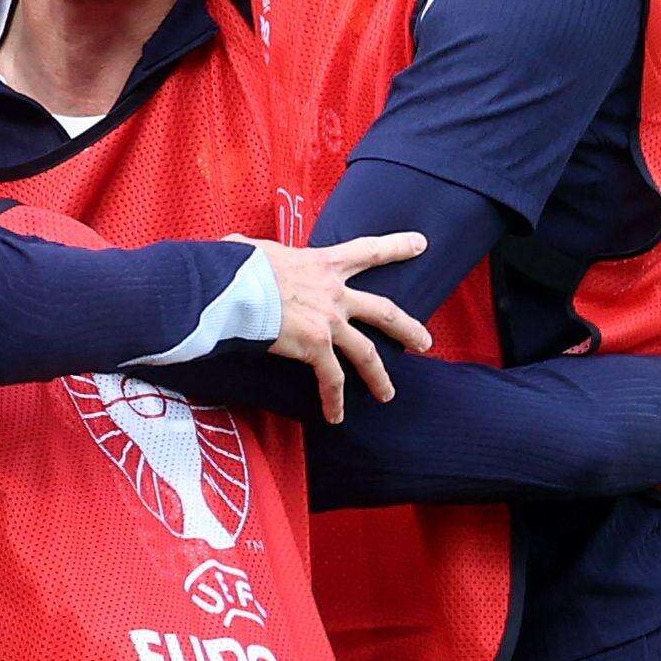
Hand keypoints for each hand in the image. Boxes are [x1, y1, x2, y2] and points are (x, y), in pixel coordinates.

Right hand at [242, 232, 432, 423]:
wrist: (235, 286)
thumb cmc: (238, 265)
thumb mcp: (255, 249)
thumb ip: (257, 250)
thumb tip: (236, 245)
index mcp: (323, 264)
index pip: (367, 251)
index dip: (396, 247)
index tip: (420, 244)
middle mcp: (334, 293)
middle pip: (384, 312)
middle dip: (408, 328)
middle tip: (425, 342)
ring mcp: (329, 322)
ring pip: (367, 353)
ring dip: (380, 376)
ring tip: (388, 394)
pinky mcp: (316, 347)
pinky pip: (331, 379)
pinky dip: (334, 400)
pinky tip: (335, 417)